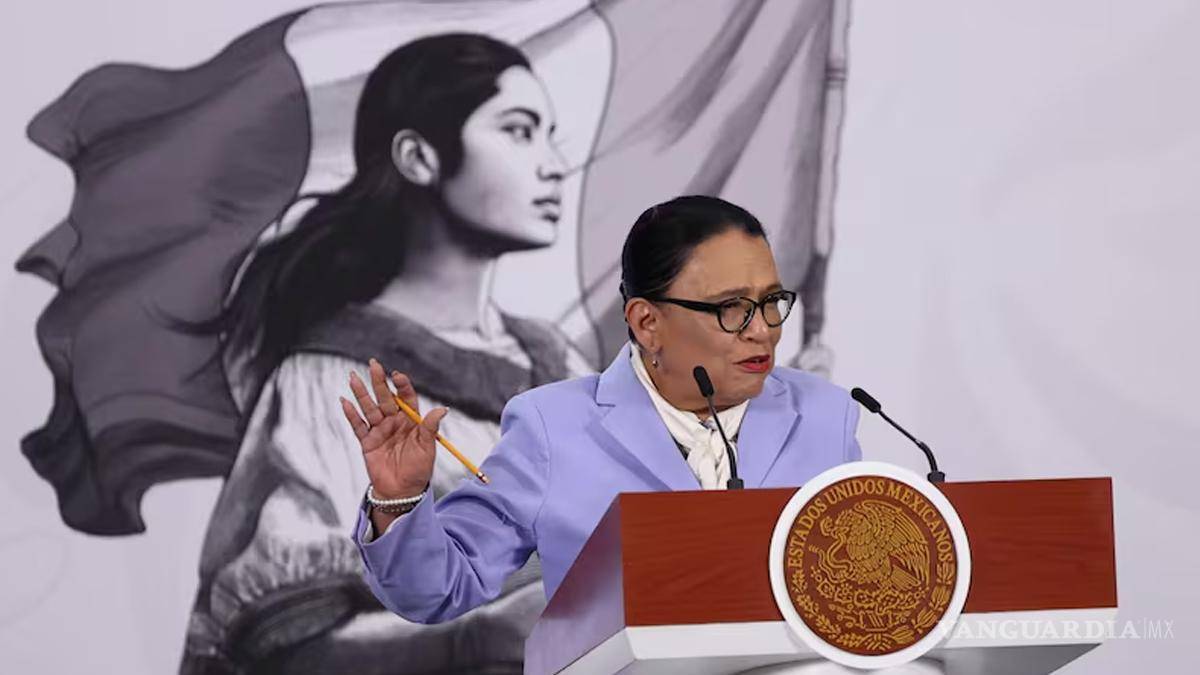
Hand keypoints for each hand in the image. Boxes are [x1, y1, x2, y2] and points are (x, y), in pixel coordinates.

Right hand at [340, 358, 447, 499]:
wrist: (403, 492)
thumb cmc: (419, 469)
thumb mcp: (428, 448)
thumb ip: (430, 428)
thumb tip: (442, 409)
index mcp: (411, 420)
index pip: (406, 397)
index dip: (402, 385)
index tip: (397, 376)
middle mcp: (394, 421)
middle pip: (385, 397)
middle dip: (379, 381)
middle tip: (373, 363)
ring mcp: (379, 430)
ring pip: (369, 408)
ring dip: (361, 393)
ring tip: (353, 377)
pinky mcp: (367, 442)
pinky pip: (358, 426)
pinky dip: (351, 414)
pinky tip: (344, 401)